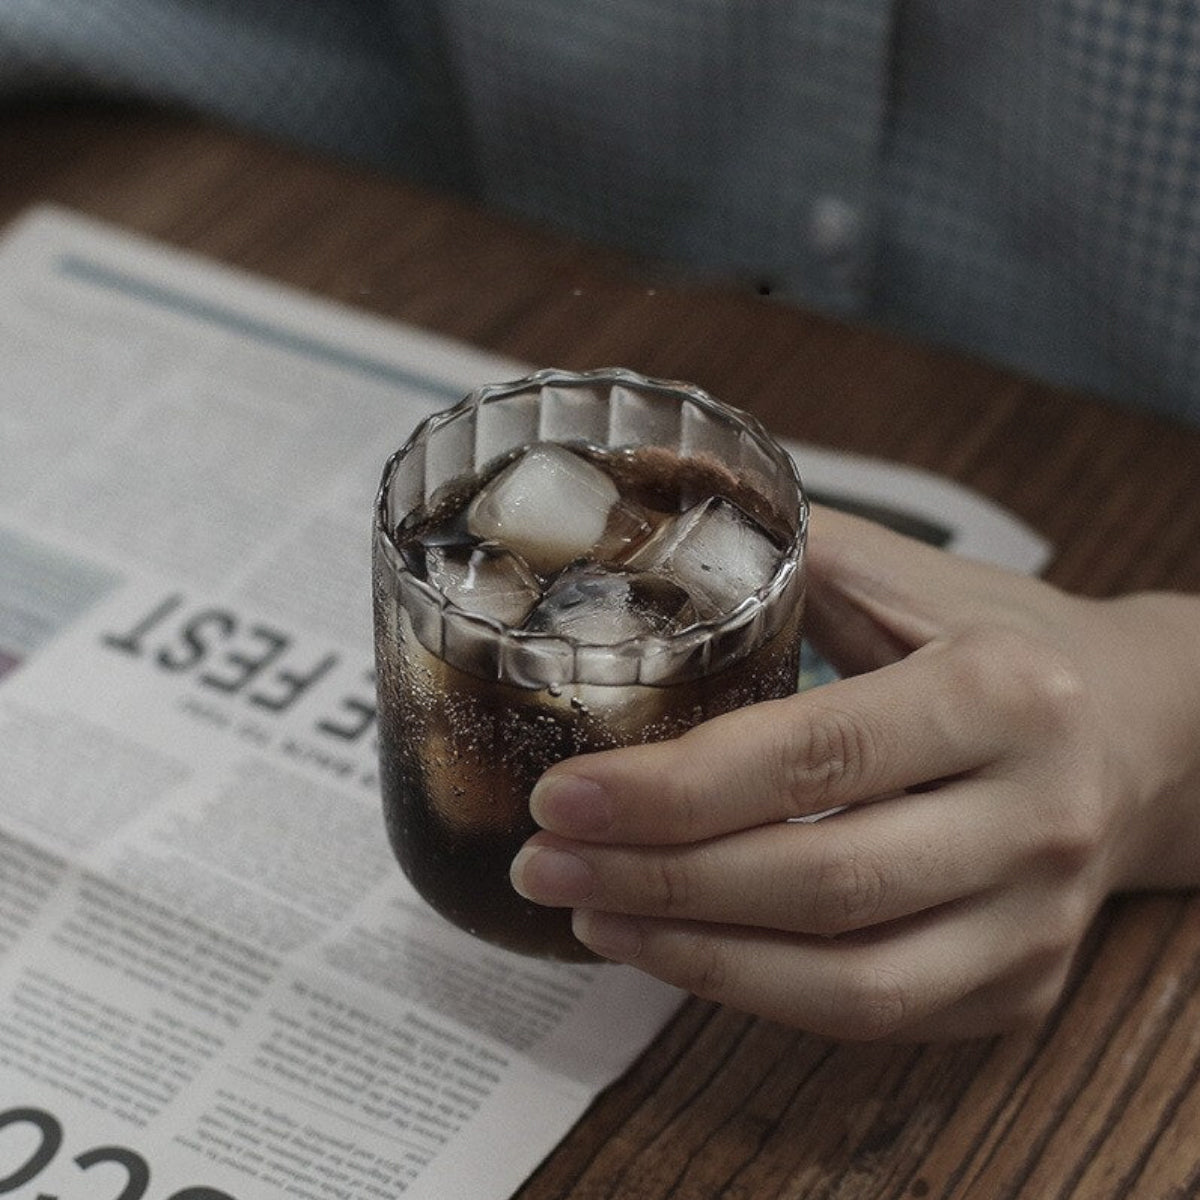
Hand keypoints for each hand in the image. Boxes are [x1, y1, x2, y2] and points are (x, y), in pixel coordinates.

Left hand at [510, 505, 1199, 1039]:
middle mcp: (1036, 818)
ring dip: (691, 955)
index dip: (673, 789)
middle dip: (658, 881)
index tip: (562, 796)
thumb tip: (639, 536)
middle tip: (543, 862)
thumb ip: (789, 560)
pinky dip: (754, 990)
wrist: (1147, 737)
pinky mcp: (1019, 988)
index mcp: (1003, 694)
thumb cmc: (1011, 644)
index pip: (814, 757)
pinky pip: (869, 1014)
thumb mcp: (918, 580)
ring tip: (586, 911)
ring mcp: (1036, 921)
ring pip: (844, 979)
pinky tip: (672, 946)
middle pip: (820, 881)